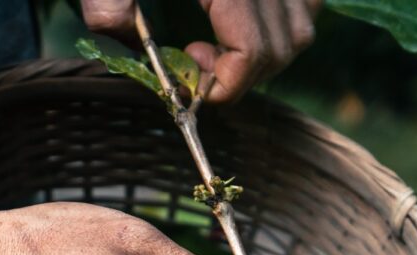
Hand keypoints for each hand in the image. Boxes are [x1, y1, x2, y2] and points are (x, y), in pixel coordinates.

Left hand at [80, 0, 321, 101]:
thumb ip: (107, 2)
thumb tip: (122, 40)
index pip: (252, 50)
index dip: (227, 83)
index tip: (195, 79)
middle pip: (283, 46)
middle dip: (245, 73)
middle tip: (202, 62)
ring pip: (302, 27)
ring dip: (268, 51)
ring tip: (225, 43)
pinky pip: (308, 0)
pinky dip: (285, 19)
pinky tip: (247, 16)